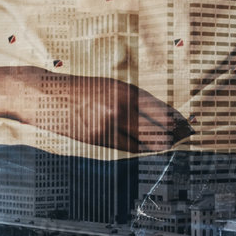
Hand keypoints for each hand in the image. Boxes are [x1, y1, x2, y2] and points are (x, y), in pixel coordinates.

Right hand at [0, 67, 191, 152]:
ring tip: (173, 144)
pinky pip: (127, 147)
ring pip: (143, 140)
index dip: (177, 120)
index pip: (161, 109)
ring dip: (160, 144)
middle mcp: (120, 107)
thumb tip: (162, 114)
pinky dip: (142, 148)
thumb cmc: (82, 89)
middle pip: (157, 127)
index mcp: (126, 91)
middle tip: (186, 137)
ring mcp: (108, 124)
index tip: (189, 125)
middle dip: (174, 134)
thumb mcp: (111, 87)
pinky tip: (151, 148)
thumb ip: (134, 100)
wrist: (46, 95)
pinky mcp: (97, 138)